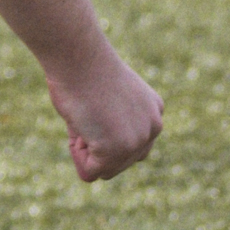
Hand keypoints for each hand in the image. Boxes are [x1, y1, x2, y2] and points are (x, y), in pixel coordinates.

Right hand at [45, 44, 163, 183]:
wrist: (79, 57)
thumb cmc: (84, 69)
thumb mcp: (108, 97)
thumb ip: (112, 123)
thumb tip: (96, 150)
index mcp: (154, 111)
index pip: (130, 144)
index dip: (103, 130)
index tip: (95, 103)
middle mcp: (153, 127)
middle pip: (121, 162)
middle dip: (96, 145)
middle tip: (87, 112)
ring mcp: (137, 141)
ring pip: (106, 170)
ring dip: (86, 150)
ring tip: (84, 117)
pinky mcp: (116, 152)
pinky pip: (89, 172)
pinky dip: (76, 155)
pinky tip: (79, 126)